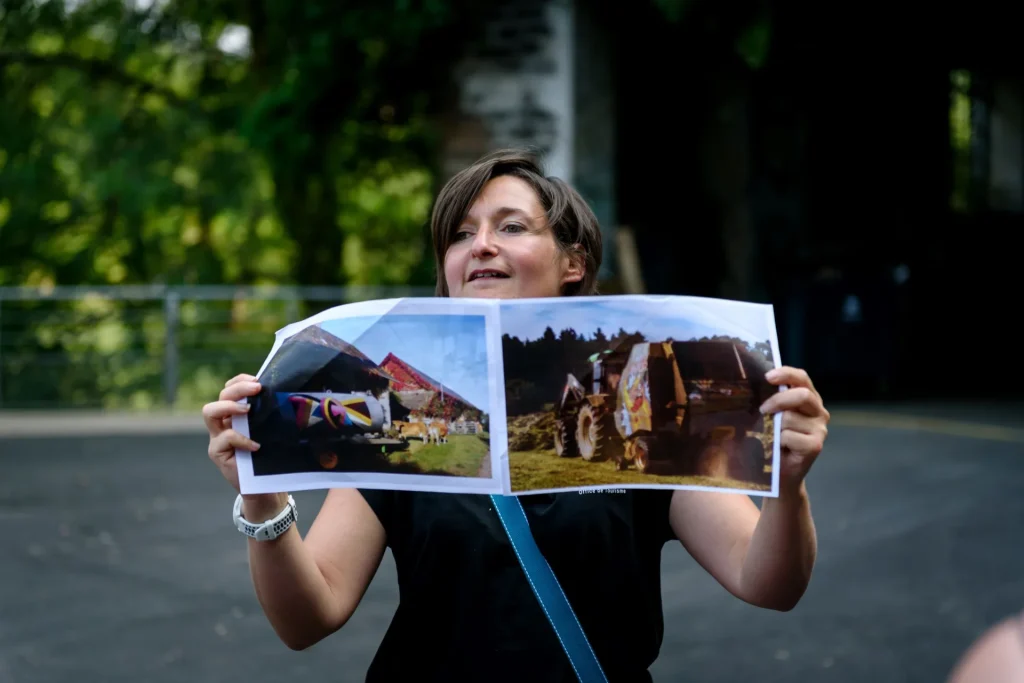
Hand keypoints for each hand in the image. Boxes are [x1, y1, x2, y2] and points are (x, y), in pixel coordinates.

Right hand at [202, 374, 261, 492]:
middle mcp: (224, 422)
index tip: (258, 380)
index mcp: (236, 413)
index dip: (240, 381)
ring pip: (210, 411)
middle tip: (257, 388)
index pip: (230, 388)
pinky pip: (224, 438)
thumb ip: (269, 416)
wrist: (265, 486)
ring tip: (248, 410)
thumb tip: (285, 395)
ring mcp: (217, 437)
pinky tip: (256, 445)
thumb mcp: (271, 432)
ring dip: (229, 406)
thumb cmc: (270, 456)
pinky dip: (240, 438)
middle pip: (221, 395)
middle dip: (238, 388)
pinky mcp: (217, 452)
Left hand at [759, 366, 829, 490]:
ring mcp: (819, 429)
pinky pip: (789, 436)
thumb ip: (771, 402)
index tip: (768, 376)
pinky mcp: (815, 446)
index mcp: (808, 399)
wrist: (780, 474)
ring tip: (770, 437)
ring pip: (790, 418)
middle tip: (762, 410)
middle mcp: (818, 412)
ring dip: (773, 427)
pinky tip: (777, 448)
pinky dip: (777, 441)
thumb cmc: (773, 441)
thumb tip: (751, 387)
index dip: (786, 374)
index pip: (802, 378)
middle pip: (802, 395)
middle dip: (778, 400)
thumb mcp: (771, 417)